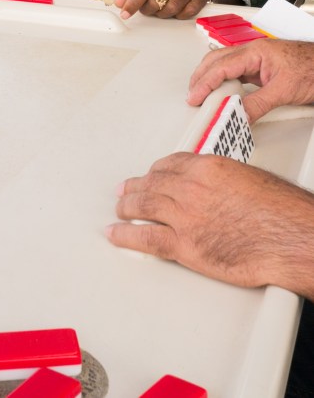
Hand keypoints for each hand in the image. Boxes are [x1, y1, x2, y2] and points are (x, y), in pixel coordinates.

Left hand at [106, 153, 313, 297]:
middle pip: (151, 184)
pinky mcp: (185, 245)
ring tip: (119, 210)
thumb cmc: (283, 213)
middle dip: (134, 187)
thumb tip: (212, 190)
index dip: (154, 171)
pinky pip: (145, 238)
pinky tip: (116, 234)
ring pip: (143, 207)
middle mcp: (192, 189)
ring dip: (126, 208)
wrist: (294, 239)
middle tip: (124, 191)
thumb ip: (222, 182)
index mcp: (209, 168)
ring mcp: (185, 217)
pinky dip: (125, 236)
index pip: (169, 164)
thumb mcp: (250, 180)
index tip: (149, 174)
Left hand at [115, 0, 210, 19]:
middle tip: (150, 7)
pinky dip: (178, 15)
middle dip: (148, 9)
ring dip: (163, 13)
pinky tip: (178, 8)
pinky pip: (184, 14)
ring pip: (169, 9)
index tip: (124, 14)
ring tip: (164, 7)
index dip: (133, 2)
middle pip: (155, 1)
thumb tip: (118, 2)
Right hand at [187, 39, 313, 121]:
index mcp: (256, 51)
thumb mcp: (285, 90)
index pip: (221, 67)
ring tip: (204, 96)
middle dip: (200, 78)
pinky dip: (224, 82)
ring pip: (223, 65)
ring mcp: (257, 59)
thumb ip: (258, 104)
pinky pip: (236, 72)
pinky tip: (223, 94)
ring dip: (211, 79)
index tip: (195, 98)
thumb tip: (238, 117)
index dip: (204, 83)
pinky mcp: (262, 67)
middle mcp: (253, 52)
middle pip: (215, 61)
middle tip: (193, 97)